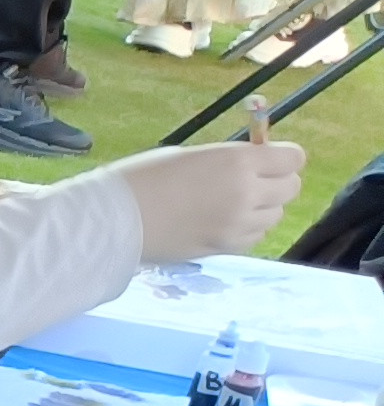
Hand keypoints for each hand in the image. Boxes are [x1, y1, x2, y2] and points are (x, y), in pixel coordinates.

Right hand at [109, 139, 308, 262]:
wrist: (112, 221)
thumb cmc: (141, 177)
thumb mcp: (190, 156)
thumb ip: (229, 161)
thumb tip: (254, 166)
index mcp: (237, 162)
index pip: (293, 158)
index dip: (283, 157)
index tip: (267, 159)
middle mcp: (247, 194)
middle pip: (291, 188)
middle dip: (276, 182)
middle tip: (251, 182)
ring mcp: (238, 225)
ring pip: (275, 215)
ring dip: (262, 208)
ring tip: (231, 205)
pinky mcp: (226, 249)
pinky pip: (255, 236)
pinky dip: (247, 229)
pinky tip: (221, 224)